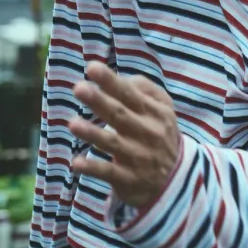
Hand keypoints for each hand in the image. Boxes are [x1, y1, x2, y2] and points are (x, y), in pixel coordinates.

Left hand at [68, 61, 180, 208]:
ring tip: (72, 123)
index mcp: (156, 112)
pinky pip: (109, 173)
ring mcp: (139, 157)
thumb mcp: (162, 109)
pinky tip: (76, 163)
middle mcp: (149, 132)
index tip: (92, 68)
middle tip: (79, 88)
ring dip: (93, 134)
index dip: (112, 82)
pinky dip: (93, 168)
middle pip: (121, 115)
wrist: (175, 178)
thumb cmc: (159, 133)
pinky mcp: (129, 179)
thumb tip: (121, 79)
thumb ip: (145, 90)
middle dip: (99, 101)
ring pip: (113, 143)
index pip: (131, 94)